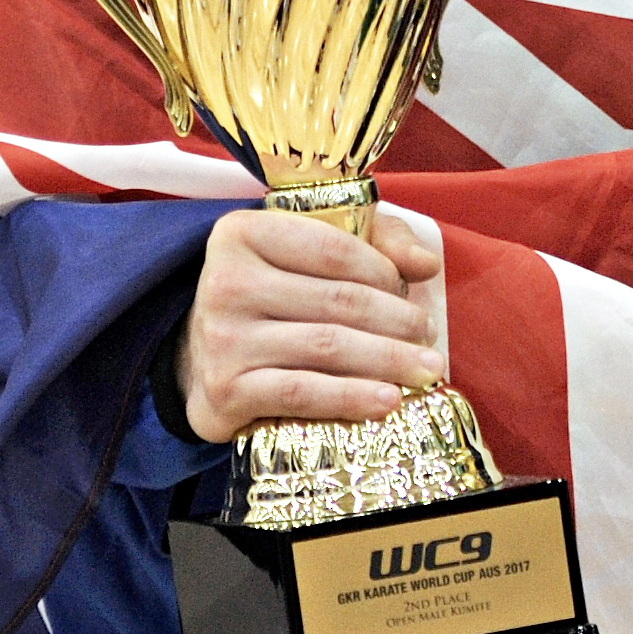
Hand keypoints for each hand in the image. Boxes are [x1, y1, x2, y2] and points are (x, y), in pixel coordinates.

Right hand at [175, 207, 450, 444]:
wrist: (202, 360)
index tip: (410, 291)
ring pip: (327, 346)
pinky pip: (303, 393)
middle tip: (429, 337)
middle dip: (398, 321)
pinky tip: (389, 400)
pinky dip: (352, 397)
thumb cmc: (274, 297)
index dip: (385, 273)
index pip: (335, 250)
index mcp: (243, 233)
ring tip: (426, 369)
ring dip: (388, 360)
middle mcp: (224, 281)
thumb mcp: (316, 249)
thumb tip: (425, 263)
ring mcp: (221, 338)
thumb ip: (376, 240)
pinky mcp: (225, 389)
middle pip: (338, 301)